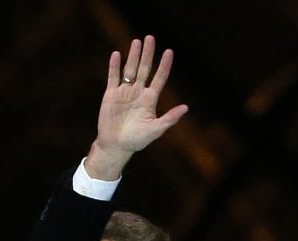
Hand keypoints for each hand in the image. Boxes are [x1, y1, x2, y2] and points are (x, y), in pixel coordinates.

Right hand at [85, 35, 188, 179]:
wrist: (116, 145)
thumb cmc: (137, 140)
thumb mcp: (156, 129)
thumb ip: (170, 118)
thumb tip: (186, 107)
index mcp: (150, 100)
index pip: (159, 78)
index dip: (164, 65)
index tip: (169, 51)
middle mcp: (138, 93)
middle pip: (144, 69)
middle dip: (148, 54)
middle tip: (150, 38)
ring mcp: (124, 92)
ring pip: (130, 69)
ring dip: (133, 56)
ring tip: (137, 41)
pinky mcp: (111, 94)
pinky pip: (113, 77)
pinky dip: (114, 66)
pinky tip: (117, 54)